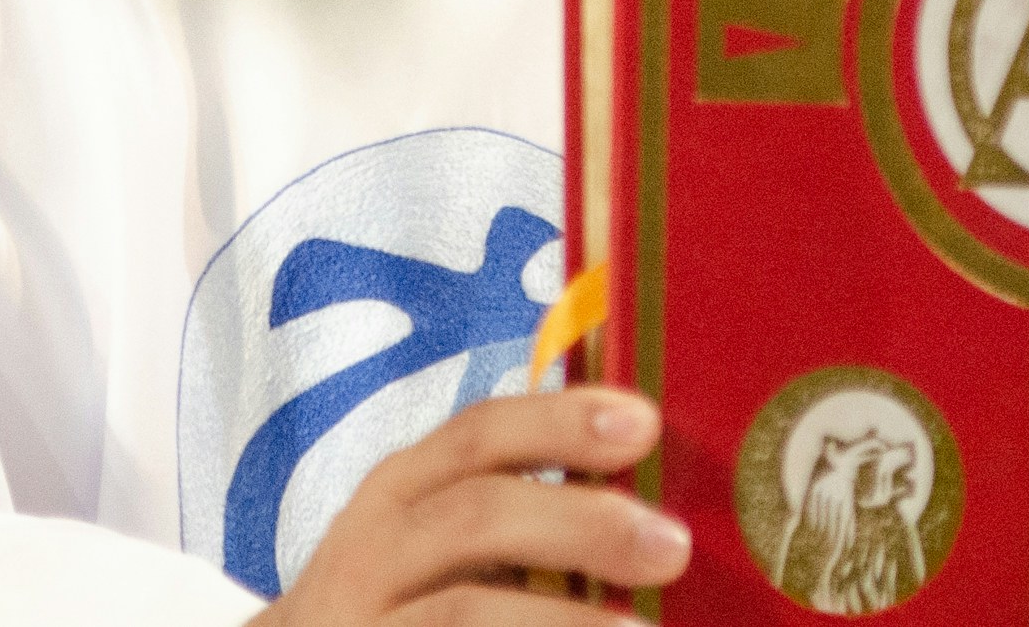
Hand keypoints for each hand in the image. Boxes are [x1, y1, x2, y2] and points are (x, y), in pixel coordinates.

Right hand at [253, 386, 689, 625]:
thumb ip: (527, 527)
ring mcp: (357, 622)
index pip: (479, 435)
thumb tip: (656, 517)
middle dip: (580, 523)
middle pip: (477, 516)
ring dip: (562, 620)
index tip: (643, 423)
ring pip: (462, 612)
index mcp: (402, 494)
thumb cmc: (407, 610)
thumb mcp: (443, 551)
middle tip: (671, 546)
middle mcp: (369, 552)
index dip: (560, 422)